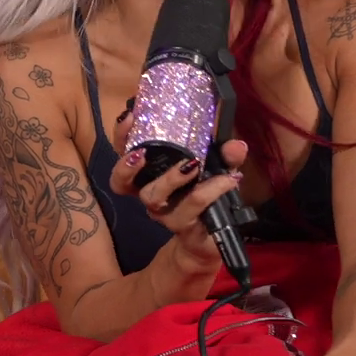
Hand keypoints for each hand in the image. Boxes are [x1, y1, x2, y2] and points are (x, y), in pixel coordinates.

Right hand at [109, 110, 247, 274]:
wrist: (213, 238)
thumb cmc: (207, 196)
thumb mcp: (216, 168)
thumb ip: (224, 155)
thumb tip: (236, 145)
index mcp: (148, 176)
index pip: (122, 154)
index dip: (120, 138)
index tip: (129, 117)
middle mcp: (149, 195)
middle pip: (122, 183)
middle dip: (128, 167)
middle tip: (142, 152)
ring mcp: (163, 214)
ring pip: (155, 197)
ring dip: (173, 178)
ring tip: (194, 164)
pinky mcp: (184, 228)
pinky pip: (194, 207)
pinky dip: (212, 190)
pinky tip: (230, 179)